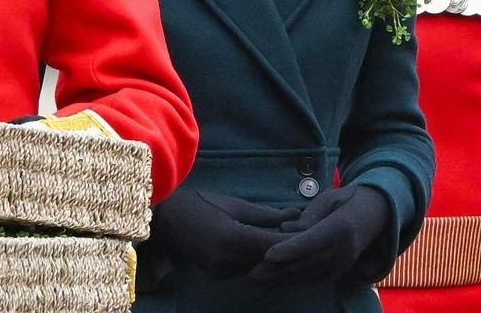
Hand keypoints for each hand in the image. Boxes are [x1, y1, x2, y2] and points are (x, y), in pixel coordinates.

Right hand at [153, 189, 299, 278]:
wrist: (167, 219)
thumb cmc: (202, 203)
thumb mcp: (235, 204)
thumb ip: (266, 214)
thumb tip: (297, 215)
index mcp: (232, 238)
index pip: (272, 245)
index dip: (294, 241)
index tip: (313, 233)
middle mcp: (227, 261)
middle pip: (268, 260)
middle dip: (287, 251)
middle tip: (308, 240)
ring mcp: (222, 272)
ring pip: (259, 268)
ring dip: (274, 258)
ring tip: (293, 244)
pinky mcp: (219, 276)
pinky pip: (246, 270)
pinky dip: (259, 261)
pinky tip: (269, 250)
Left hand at [249, 186, 388, 285]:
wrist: (374, 218)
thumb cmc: (347, 201)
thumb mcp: (331, 197)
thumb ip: (310, 214)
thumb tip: (287, 228)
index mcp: (341, 228)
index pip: (311, 241)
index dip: (289, 249)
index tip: (268, 254)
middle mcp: (342, 252)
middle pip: (306, 263)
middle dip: (278, 270)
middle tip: (252, 272)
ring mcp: (340, 266)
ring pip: (306, 276)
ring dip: (280, 280)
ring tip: (256, 279)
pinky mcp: (335, 274)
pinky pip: (311, 280)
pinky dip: (290, 282)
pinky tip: (272, 282)